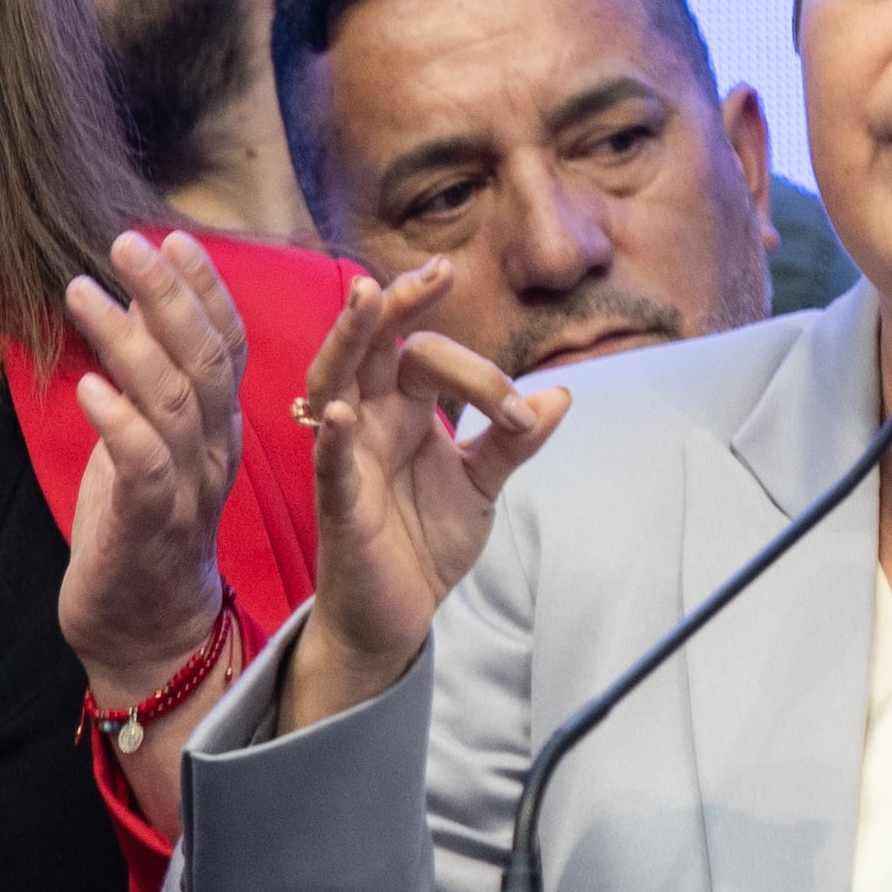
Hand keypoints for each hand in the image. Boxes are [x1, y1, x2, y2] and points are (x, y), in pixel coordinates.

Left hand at [57, 227, 251, 692]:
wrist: (143, 633)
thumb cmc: (140, 528)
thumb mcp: (146, 438)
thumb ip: (150, 372)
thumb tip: (135, 294)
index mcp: (217, 428)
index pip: (227, 344)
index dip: (205, 289)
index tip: (173, 237)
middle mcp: (214, 452)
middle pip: (206, 360)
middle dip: (169, 295)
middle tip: (126, 242)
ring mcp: (187, 491)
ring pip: (175, 403)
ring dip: (128, 341)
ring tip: (81, 292)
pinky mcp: (150, 529)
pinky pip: (144, 468)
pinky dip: (118, 423)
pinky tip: (86, 386)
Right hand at [283, 260, 569, 733]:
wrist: (399, 618)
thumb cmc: (427, 543)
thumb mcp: (483, 486)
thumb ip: (514, 441)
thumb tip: (562, 392)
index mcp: (405, 410)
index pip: (430, 357)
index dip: (483, 377)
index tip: (525, 415)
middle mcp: (370, 421)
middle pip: (373, 347)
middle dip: (398, 305)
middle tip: (434, 273)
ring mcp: (348, 458)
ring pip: (334, 384)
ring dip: (348, 341)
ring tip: (365, 299)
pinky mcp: (338, 506)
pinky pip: (329, 466)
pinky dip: (333, 438)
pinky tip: (341, 413)